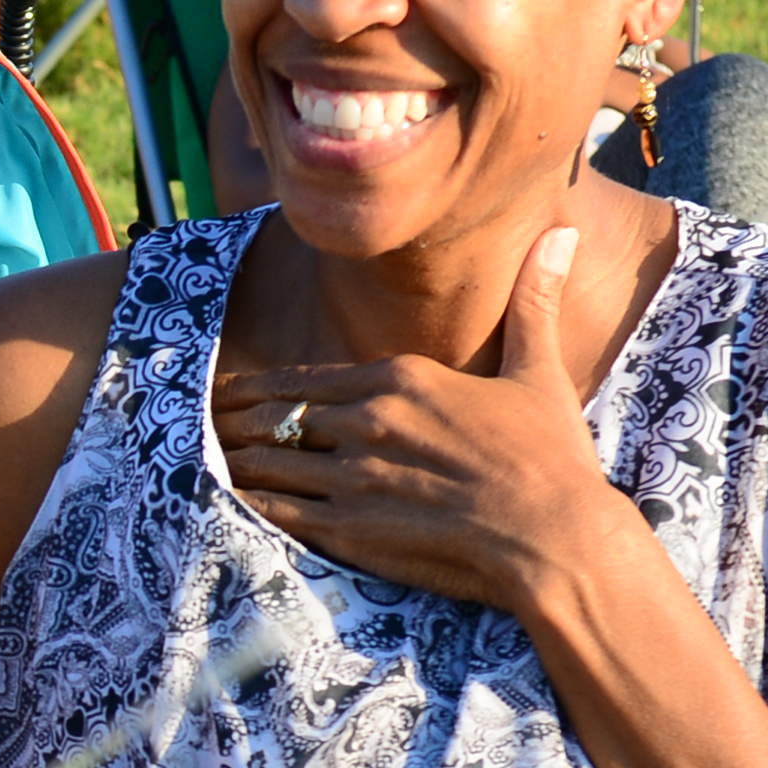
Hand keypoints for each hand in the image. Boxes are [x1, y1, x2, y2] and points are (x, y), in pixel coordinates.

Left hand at [213, 224, 632, 609]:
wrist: (555, 535)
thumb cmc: (550, 457)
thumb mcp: (538, 370)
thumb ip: (534, 302)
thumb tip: (562, 233)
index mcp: (403, 378)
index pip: (311, 379)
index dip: (267, 388)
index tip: (234, 391)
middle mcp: (369, 420)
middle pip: (282, 416)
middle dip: (240, 420)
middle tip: (205, 423)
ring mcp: (354, 475)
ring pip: (271, 460)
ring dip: (237, 459)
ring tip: (206, 459)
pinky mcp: (351, 528)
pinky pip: (279, 511)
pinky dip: (248, 503)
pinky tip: (225, 500)